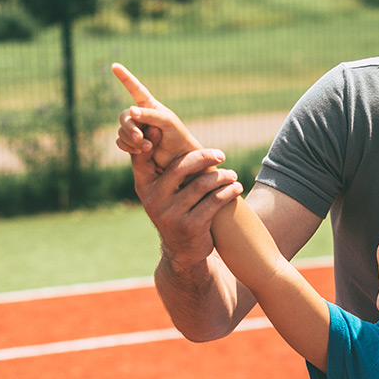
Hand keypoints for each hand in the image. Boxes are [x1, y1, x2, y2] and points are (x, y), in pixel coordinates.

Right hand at [110, 63, 242, 268]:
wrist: (183, 252)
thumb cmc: (177, 211)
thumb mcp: (164, 192)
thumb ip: (164, 167)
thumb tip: (162, 126)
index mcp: (144, 185)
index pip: (142, 156)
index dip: (150, 139)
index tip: (162, 127)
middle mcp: (153, 199)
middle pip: (181, 167)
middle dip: (204, 157)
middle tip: (221, 155)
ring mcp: (169, 214)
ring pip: (202, 185)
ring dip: (222, 177)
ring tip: (233, 175)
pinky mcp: (189, 226)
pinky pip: (214, 202)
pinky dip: (228, 192)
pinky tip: (236, 187)